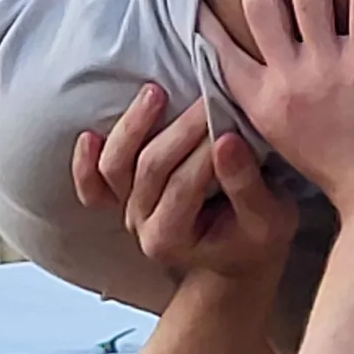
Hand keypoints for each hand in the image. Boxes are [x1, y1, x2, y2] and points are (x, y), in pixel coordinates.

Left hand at [74, 84, 297, 288]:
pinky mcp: (119, 197)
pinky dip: (84, 162)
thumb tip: (227, 138)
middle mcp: (143, 226)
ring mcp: (127, 210)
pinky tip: (89, 134)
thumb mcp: (269, 218)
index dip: (205, 148)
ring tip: (156, 92)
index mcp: (174, 239)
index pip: (185, 185)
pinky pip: (92, 184)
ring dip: (133, 127)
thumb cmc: (256, 238)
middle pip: (151, 169)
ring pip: (116, 167)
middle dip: (180, 128)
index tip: (229, 114)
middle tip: (208, 95)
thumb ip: (246, 184)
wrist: (235, 260)